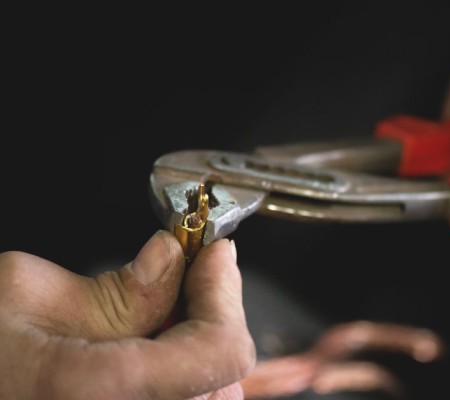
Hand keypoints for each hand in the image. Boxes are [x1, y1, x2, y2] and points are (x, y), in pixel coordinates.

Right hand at [0, 231, 254, 399]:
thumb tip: (173, 259)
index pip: (220, 350)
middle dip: (215, 311)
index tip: (214, 254)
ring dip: (203, 342)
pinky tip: (155, 343)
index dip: (226, 293)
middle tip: (194, 271)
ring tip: (166, 307)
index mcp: (102, 394)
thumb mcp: (25, 294)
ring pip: (214, 395)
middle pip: (224, 374)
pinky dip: (189, 370)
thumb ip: (118, 286)